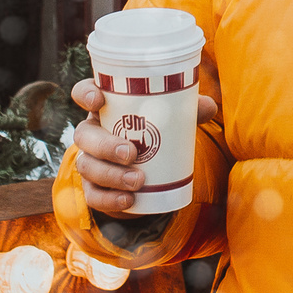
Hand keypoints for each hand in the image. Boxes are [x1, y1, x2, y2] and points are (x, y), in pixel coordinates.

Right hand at [68, 68, 219, 215]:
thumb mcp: (171, 119)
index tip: (99, 100)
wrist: (150, 173)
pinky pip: (92, 195)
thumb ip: (188, 110)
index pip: (84, 93)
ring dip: (110, 175)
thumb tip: (209, 106)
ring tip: (138, 181)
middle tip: (131, 153)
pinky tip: (128, 200)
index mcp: (106, 109)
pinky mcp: (93, 188)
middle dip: (104, 145)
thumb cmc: (157, 133)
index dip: (85, 94)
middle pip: (83, 135)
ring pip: (86, 166)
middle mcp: (92, 133)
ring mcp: (89, 161)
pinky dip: (109, 199)